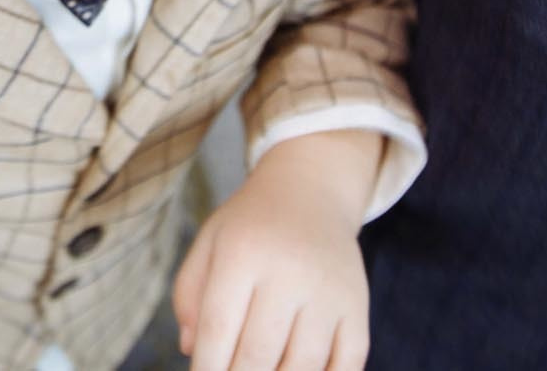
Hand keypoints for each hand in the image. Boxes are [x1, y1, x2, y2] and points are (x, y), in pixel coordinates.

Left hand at [173, 131, 378, 370]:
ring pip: (302, 365)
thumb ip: (189, 294)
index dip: (207, 367)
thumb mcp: (209, 243)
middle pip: (259, 352)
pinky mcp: (357, 306)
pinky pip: (347, 364)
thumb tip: (191, 350)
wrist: (310, 192)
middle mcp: (289, 271)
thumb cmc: (249, 227)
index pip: (218, 326)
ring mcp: (329, 291)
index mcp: (243, 252)